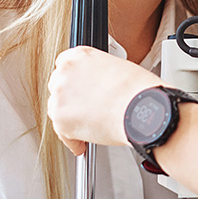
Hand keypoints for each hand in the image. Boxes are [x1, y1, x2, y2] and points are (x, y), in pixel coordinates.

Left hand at [47, 46, 162, 155]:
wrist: (140, 107)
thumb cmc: (138, 88)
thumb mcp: (117, 67)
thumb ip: (98, 75)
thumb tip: (98, 88)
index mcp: (79, 55)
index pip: (64, 67)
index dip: (74, 82)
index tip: (79, 90)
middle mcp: (65, 72)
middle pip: (58, 87)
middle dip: (70, 98)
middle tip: (86, 108)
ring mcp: (60, 95)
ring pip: (58, 109)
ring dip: (70, 118)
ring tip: (88, 127)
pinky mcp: (61, 119)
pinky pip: (62, 133)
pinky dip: (72, 140)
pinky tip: (81, 143)